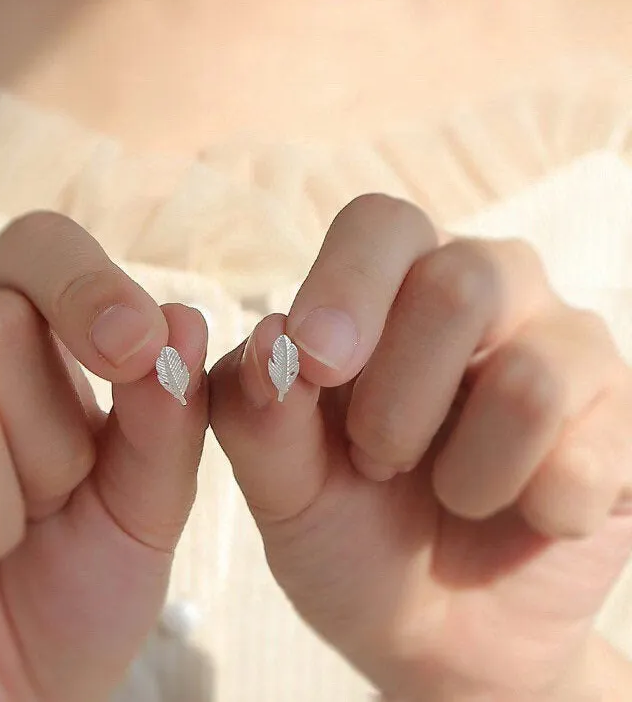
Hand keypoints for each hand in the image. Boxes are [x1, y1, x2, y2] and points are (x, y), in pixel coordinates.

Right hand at [0, 213, 207, 701]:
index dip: (88, 287)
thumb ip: (167, 415)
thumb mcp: (146, 500)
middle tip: (42, 503)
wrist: (12, 687)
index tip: (135, 349)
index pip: (38, 247)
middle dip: (53, 448)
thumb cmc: (78, 579)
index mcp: (6, 326)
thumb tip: (183, 322)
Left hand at [210, 195, 631, 701]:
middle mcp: (486, 290)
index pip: (380, 224)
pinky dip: (533, 510)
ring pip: (529, 378)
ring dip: (465, 471)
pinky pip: (590, 454)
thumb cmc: (346, 532)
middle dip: (398, 404)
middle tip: (376, 462)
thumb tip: (271, 337)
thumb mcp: (280, 486)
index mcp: (392, 285)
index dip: (347, 288)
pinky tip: (521, 516)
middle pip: (461, 284)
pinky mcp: (620, 417)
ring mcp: (563, 346)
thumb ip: (257, 414)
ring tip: (450, 494)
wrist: (432, 628)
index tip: (318, 366)